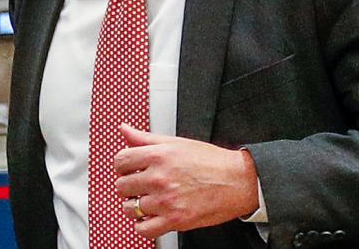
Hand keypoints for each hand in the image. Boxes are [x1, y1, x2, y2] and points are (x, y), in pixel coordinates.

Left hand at [113, 124, 258, 237]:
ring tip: (150, 199)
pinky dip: (143, 224)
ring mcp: (166, 200)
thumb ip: (146, 138)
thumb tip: (125, 130)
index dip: (124, 165)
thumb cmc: (211, 161)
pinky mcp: (174, 220)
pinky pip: (142, 229)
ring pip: (129, 208)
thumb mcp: (177, 142)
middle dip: (130, 185)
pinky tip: (153, 215)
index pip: (120, 161)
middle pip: (122, 185)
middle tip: (143, 184)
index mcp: (159, 155)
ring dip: (136, 205)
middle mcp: (160, 178)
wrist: (237, 181)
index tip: (131, 168)